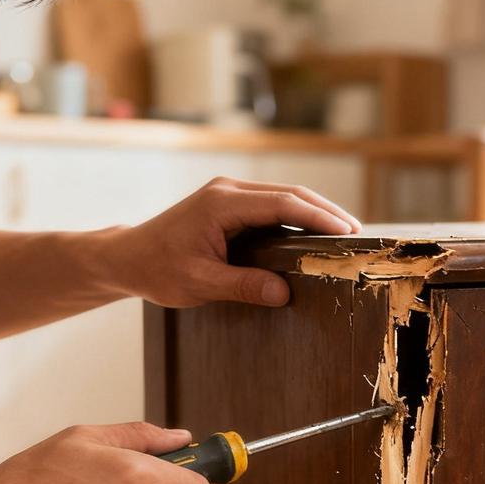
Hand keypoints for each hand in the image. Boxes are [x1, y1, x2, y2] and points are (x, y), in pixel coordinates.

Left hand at [101, 176, 361, 307]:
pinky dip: (296, 216)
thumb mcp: (199, 283)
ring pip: (282, 196)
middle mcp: (227, 190)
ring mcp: (228, 194)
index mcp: (221, 204)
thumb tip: (284, 293)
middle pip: (289, 193)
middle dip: (325, 211)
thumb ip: (242, 286)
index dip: (318, 216)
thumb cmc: (157, 269)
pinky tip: (312, 233)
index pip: (282, 204)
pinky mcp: (229, 204)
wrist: (128, 257)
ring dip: (313, 212)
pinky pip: (271, 205)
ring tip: (343, 233)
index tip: (346, 231)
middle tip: (356, 233)